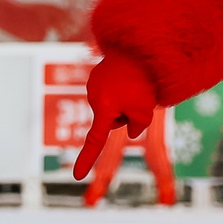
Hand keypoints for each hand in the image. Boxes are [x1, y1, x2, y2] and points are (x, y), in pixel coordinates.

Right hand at [73, 52, 155, 179]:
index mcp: (102, 108)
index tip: (77, 177)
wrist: (141, 45)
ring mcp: (95, 83)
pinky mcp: (101, 74)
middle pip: (114, 119)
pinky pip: (115, 91)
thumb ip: (136, 127)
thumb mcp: (145, 113)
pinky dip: (125, 87)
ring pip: (115, 105)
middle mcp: (94, 97)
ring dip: (128, 99)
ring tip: (138, 82)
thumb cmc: (143, 81)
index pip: (95, 141)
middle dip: (128, 114)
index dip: (87, 160)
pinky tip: (132, 75)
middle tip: (141, 96)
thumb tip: (129, 126)